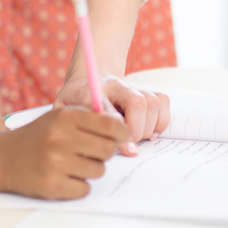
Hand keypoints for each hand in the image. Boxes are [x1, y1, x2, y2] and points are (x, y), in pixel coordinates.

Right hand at [0, 107, 128, 199]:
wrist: (1, 158)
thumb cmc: (37, 137)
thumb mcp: (58, 118)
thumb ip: (88, 121)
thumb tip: (123, 133)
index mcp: (65, 117)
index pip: (109, 124)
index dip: (121, 133)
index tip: (122, 138)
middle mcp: (60, 138)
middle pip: (107, 150)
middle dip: (104, 154)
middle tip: (91, 154)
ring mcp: (55, 163)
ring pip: (98, 171)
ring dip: (91, 171)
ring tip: (73, 165)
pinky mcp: (52, 185)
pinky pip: (84, 189)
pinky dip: (78, 186)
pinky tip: (64, 177)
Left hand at [54, 75, 170, 155]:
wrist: (90, 76)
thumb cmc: (76, 100)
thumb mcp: (64, 111)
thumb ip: (74, 127)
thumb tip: (90, 151)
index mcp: (91, 91)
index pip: (107, 107)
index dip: (118, 127)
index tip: (127, 149)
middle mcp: (115, 85)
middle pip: (137, 102)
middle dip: (137, 130)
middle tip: (127, 143)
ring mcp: (132, 86)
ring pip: (152, 102)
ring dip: (148, 127)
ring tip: (135, 137)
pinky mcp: (147, 90)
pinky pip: (163, 102)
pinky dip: (160, 121)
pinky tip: (147, 129)